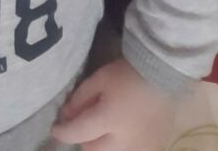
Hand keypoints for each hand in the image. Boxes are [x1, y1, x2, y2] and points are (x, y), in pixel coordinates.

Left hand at [51, 58, 174, 150]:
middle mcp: (124, 140)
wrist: (162, 73)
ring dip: (102, 145)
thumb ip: (79, 99)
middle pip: (93, 150)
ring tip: (104, 129)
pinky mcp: (153, 148)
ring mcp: (140, 147)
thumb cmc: (126, 73)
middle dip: (83, 139)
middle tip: (84, 126)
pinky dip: (120, 146)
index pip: (77, 133)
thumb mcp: (98, 80)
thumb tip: (65, 115)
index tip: (55, 129)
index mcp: (108, 119)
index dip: (63, 132)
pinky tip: (122, 133)